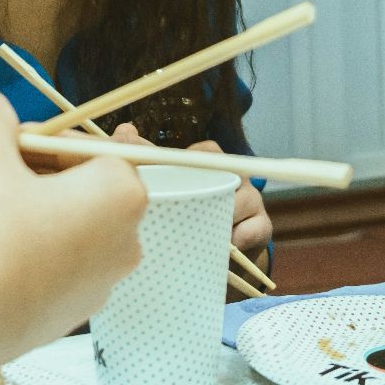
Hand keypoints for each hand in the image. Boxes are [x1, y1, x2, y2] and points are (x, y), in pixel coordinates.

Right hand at [0, 91, 147, 373]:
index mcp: (121, 195)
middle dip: (45, 169)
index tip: (22, 135)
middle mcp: (126, 242)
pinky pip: (61, 264)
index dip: (57, 136)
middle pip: (90, 187)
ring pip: (74, 226)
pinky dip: (35, 246)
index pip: (100, 147)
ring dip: (39, 206)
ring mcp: (103, 284)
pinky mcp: (74, 314)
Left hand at [112, 124, 273, 281]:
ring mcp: (249, 202)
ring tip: (207, 231)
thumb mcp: (154, 183)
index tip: (183, 176)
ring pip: (247, 200)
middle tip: (191, 206)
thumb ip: (139, 157)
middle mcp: (232, 178)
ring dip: (227, 215)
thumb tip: (125, 130)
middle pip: (232, 173)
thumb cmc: (175, 211)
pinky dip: (244, 235)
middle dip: (214, 191)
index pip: (210, 152)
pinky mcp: (259, 228)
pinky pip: (259, 227)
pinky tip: (228, 245)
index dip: (199, 161)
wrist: (196, 254)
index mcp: (208, 166)